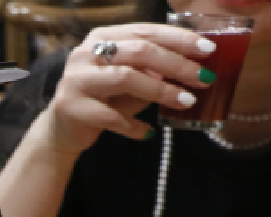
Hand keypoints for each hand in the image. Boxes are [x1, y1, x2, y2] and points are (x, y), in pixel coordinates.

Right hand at [46, 23, 217, 156]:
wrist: (62, 129)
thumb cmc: (102, 99)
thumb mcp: (130, 79)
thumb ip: (153, 70)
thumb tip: (193, 67)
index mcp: (102, 37)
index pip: (146, 31)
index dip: (180, 39)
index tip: (208, 50)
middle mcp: (85, 53)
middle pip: (140, 52)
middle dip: (177, 65)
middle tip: (203, 79)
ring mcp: (76, 79)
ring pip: (127, 78)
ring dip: (161, 91)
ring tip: (185, 102)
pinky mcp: (71, 107)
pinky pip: (112, 116)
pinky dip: (134, 125)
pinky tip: (149, 132)